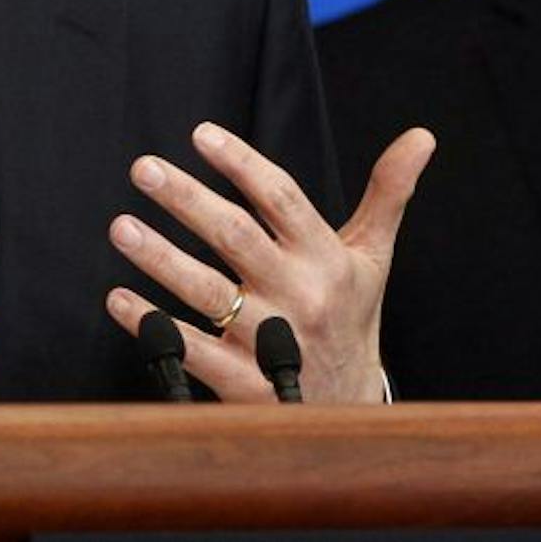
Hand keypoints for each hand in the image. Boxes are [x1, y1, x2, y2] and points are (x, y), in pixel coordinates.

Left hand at [104, 121, 434, 402]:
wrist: (351, 408)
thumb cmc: (351, 315)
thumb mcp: (372, 255)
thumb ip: (387, 194)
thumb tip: (421, 136)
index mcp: (326, 259)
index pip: (282, 199)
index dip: (243, 165)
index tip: (202, 134)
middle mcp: (299, 295)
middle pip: (237, 238)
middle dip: (188, 200)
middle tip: (143, 168)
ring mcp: (270, 340)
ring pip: (207, 294)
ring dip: (161, 258)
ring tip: (122, 227)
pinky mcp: (244, 382)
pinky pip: (191, 349)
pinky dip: (152, 325)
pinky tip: (119, 298)